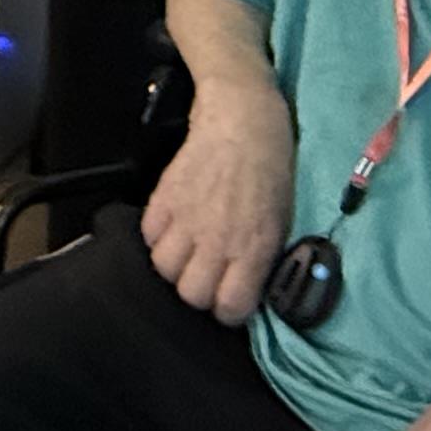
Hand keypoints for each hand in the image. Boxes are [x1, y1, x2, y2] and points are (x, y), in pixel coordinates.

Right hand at [143, 99, 293, 323]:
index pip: (230, 307)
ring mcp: (185, 220)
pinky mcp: (162, 200)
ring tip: (187, 252)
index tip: (231, 300)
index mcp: (253, 248)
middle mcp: (216, 241)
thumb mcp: (281, 220)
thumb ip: (262, 258)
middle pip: (191, 295)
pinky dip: (158, 238)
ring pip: (164, 269)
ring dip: (176, 266)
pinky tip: (173, 227)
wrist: (241, 120)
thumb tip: (247, 286)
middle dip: (200, 292)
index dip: (230, 311)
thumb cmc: (272, 169)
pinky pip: (148, 237)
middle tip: (208, 276)